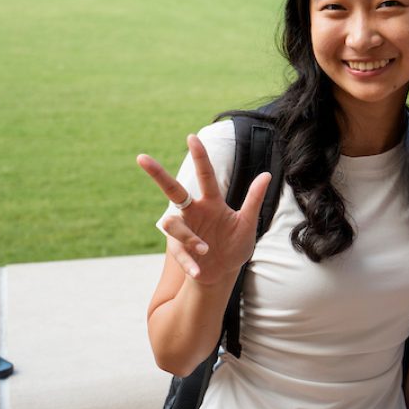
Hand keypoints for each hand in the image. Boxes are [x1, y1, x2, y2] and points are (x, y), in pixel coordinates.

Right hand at [137, 134, 270, 284]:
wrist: (225, 271)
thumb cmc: (236, 244)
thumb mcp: (248, 223)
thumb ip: (254, 199)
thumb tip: (267, 174)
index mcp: (212, 202)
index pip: (205, 176)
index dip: (200, 157)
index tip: (192, 136)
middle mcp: (194, 212)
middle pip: (173, 190)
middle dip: (158, 174)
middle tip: (142, 157)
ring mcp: (185, 231)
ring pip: (173, 224)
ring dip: (189, 237)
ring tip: (206, 250)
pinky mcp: (181, 250)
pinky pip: (179, 252)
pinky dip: (189, 262)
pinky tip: (198, 271)